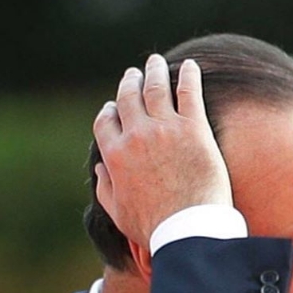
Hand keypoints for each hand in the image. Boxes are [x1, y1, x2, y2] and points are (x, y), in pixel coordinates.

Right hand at [93, 54, 232, 248]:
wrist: (187, 229)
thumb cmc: (153, 227)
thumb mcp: (118, 212)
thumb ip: (105, 188)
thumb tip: (98, 169)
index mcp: (115, 155)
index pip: (105, 121)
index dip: (109, 110)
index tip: (113, 106)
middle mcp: (136, 135)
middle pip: (128, 98)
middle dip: (129, 82)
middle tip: (134, 74)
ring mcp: (165, 129)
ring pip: (155, 88)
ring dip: (154, 71)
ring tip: (155, 62)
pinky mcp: (194, 128)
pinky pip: (189, 91)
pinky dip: (188, 75)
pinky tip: (189, 66)